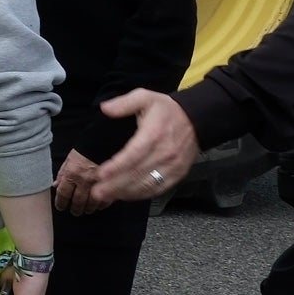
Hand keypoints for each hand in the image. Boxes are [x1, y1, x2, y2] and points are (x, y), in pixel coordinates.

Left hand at [55, 152, 105, 215]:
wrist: (101, 143)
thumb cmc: (83, 151)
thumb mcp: (68, 160)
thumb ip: (62, 174)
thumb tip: (55, 185)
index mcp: (71, 174)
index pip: (63, 194)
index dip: (60, 203)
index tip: (60, 207)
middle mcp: (83, 181)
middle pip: (78, 201)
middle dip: (75, 209)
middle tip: (74, 212)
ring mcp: (97, 183)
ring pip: (91, 203)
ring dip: (88, 208)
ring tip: (86, 210)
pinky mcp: (109, 183)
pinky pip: (105, 198)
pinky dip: (101, 204)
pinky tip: (98, 206)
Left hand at [83, 88, 199, 206]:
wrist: (197, 120)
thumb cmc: (166, 110)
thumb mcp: (145, 97)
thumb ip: (124, 103)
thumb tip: (104, 108)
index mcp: (154, 134)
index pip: (134, 154)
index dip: (117, 166)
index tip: (100, 173)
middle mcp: (165, 153)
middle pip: (138, 173)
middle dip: (115, 184)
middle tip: (96, 192)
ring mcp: (173, 166)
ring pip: (147, 184)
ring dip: (126, 192)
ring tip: (106, 196)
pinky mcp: (178, 175)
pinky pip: (158, 188)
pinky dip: (141, 194)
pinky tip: (125, 196)